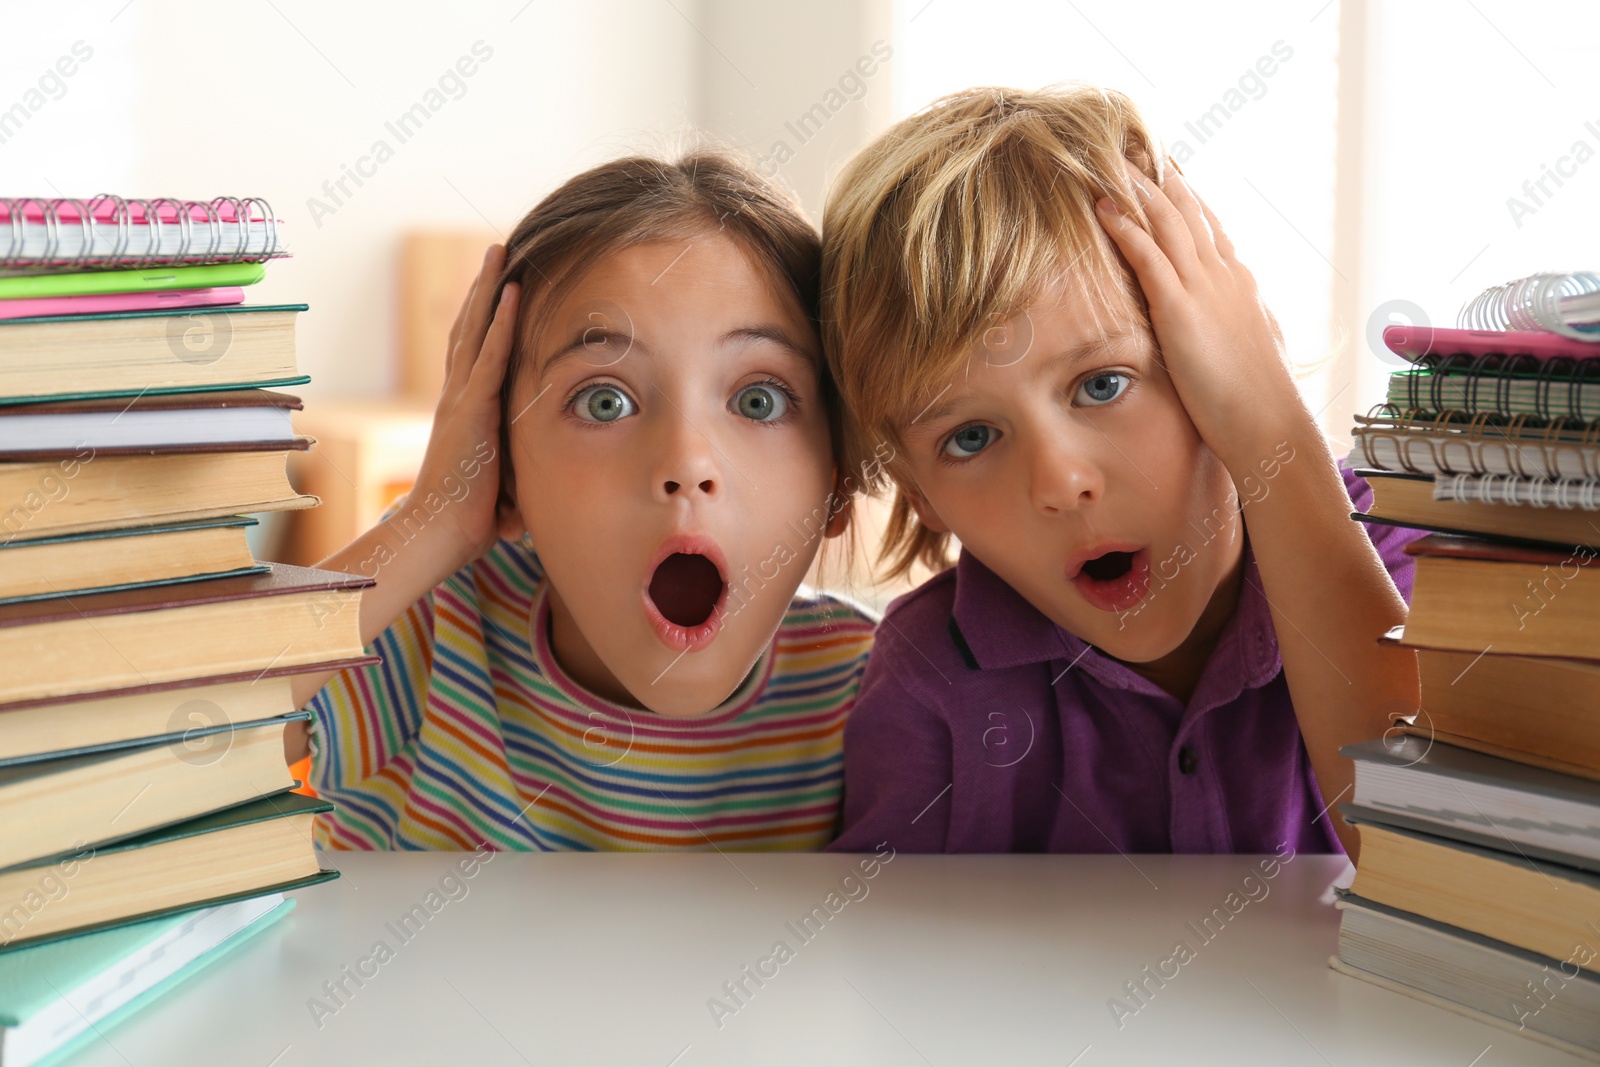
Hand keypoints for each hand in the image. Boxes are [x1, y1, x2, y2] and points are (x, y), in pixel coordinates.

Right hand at [403, 243, 523, 571]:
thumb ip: (519, 480)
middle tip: (497, 251)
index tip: (497, 289)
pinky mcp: (470, 409)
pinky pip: (489, 356)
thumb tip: (536, 499)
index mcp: (464, 412)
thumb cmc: (468, 521)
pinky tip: (510, 292)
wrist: (438, 534)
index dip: (485, 320)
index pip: (475, 354)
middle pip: (470, 330)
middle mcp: (457, 397)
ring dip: (488, 289)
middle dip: (484, 289)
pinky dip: (500, 322)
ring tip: (499, 252)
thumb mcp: (503, 490)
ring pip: (475, 331)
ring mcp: (461, 400)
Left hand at [1095, 158, 1297, 464]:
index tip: (1165, 166)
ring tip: (1109, 159)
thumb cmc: (1258, 400)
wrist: (1270, 424)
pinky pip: (1149, 257)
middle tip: (1132, 144)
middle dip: (1158, 176)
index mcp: (1238, 283)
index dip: (1185, 194)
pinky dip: (1126, 227)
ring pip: (1166, 222)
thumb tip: (1231, 324)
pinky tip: (1104, 206)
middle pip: (1187, 211)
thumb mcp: (1248, 349)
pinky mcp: (1181, 310)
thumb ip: (1234, 326)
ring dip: (1136, 187)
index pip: (1208, 225)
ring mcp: (1204, 289)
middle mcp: (1224, 275)